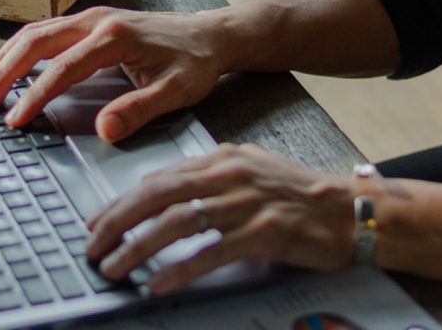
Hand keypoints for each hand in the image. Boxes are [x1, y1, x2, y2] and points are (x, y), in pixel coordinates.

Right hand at [0, 7, 228, 141]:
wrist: (211, 35)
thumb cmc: (195, 63)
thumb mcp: (176, 92)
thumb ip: (139, 110)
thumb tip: (105, 131)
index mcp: (115, 37)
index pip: (63, 68)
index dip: (35, 95)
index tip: (15, 120)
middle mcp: (97, 21)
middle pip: (37, 42)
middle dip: (6, 72)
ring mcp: (92, 18)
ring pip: (36, 33)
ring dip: (6, 57)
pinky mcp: (91, 22)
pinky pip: (47, 32)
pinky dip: (21, 49)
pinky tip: (8, 66)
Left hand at [85, 143, 355, 293]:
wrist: (349, 209)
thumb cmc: (296, 193)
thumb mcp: (248, 170)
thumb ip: (204, 176)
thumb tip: (154, 189)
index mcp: (222, 159)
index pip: (158, 178)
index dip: (121, 202)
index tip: (97, 223)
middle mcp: (230, 176)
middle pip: (159, 195)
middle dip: (118, 221)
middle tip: (92, 245)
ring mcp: (247, 203)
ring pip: (178, 222)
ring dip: (139, 247)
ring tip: (115, 266)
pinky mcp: (264, 233)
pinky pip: (212, 252)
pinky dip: (180, 269)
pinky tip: (158, 282)